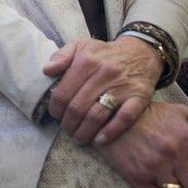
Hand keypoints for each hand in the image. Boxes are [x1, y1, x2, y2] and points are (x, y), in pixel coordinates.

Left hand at [44, 37, 162, 144]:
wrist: (140, 53)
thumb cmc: (104, 53)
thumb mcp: (80, 46)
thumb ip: (61, 56)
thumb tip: (46, 71)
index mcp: (86, 61)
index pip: (63, 93)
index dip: (55, 109)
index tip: (56, 115)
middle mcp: (103, 73)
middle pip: (78, 107)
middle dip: (68, 124)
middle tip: (67, 129)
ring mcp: (122, 86)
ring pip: (97, 116)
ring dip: (84, 132)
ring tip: (79, 137)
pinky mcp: (139, 97)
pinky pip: (124, 119)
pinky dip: (110, 132)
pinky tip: (100, 140)